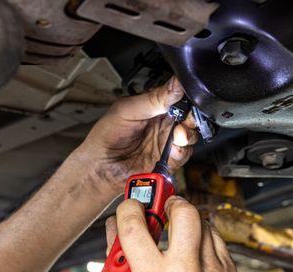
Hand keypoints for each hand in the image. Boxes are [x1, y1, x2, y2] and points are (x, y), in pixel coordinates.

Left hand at [79, 77, 197, 194]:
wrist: (99, 166)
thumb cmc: (106, 136)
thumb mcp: (127, 110)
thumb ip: (154, 98)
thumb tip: (176, 84)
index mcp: (154, 106)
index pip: (178, 98)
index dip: (186, 97)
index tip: (188, 98)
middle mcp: (163, 123)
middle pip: (189, 116)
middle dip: (192, 116)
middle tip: (187, 118)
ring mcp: (166, 142)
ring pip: (190, 135)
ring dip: (189, 134)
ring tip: (179, 134)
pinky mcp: (167, 160)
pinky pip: (183, 154)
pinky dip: (182, 151)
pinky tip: (174, 148)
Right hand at [105, 197, 241, 271]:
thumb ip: (122, 261)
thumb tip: (115, 230)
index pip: (135, 228)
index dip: (129, 209)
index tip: (131, 206)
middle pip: (183, 213)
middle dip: (170, 202)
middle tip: (163, 206)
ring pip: (204, 224)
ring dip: (187, 222)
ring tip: (177, 231)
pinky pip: (218, 241)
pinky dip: (204, 239)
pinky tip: (194, 249)